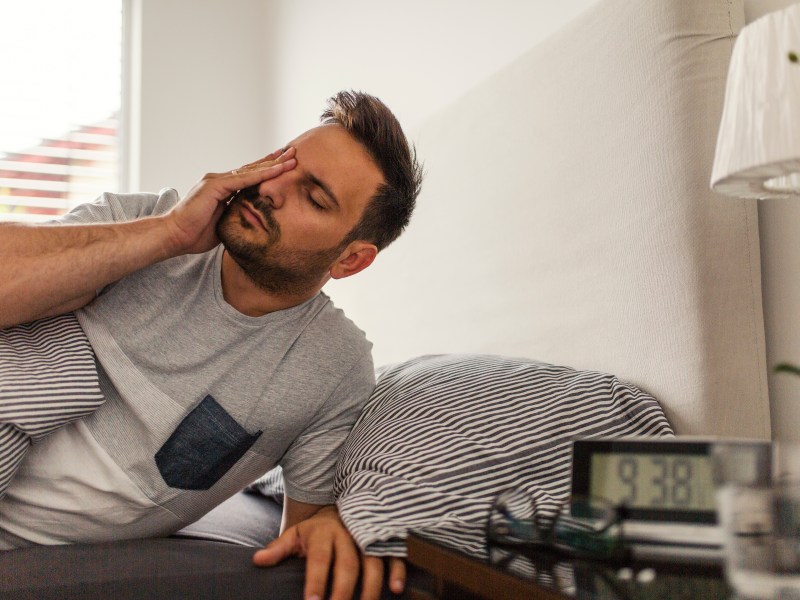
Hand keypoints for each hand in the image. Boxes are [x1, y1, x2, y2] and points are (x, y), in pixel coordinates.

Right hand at [164, 147, 295, 254]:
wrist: (175, 236)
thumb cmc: (195, 234)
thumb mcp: (223, 223)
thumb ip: (235, 216)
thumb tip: (250, 220)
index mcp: (222, 188)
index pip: (250, 176)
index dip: (268, 170)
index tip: (285, 165)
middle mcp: (220, 180)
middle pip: (253, 168)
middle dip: (275, 161)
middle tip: (294, 153)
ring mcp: (216, 181)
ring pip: (251, 170)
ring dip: (273, 164)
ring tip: (292, 158)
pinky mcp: (214, 186)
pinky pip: (243, 179)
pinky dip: (262, 174)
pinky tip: (277, 170)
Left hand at [252, 505, 405, 599]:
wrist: (339, 508)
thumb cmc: (314, 530)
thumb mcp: (295, 534)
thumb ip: (279, 548)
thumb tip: (258, 560)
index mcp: (323, 533)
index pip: (319, 558)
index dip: (316, 580)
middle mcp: (348, 533)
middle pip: (348, 563)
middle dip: (343, 590)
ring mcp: (368, 536)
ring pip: (373, 561)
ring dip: (371, 586)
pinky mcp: (383, 539)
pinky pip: (393, 554)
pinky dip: (397, 570)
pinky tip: (396, 589)